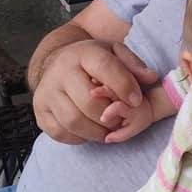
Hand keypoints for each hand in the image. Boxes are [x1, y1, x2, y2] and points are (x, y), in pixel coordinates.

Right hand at [33, 40, 156, 143]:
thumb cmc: (94, 62)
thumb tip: (151, 77)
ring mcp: (46, 92)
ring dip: (97, 131)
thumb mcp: (115, 54)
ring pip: (73, 121)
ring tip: (109, 129)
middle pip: (88, 102)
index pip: (105, 68)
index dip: (124, 86)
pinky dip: (80, 138)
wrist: (57, 63)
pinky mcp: (39, 111)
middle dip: (111, 116)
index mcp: (83, 53)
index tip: (137, 101)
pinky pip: (60, 133)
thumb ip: (134, 65)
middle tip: (121, 121)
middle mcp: (60, 71)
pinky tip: (90, 130)